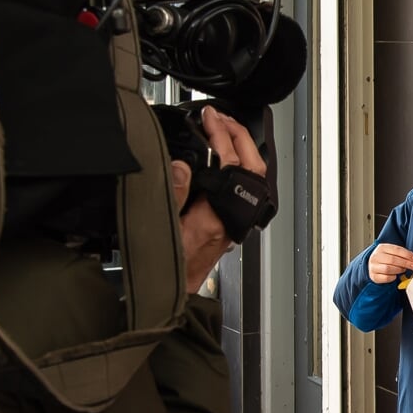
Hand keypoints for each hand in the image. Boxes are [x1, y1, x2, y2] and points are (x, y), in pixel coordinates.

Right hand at [173, 107, 267, 294]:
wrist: (173, 297)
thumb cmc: (166, 270)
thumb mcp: (160, 229)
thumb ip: (172, 194)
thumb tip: (182, 164)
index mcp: (217, 216)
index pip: (230, 163)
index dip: (220, 134)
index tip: (208, 116)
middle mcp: (231, 217)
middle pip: (252, 166)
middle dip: (238, 135)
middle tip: (219, 115)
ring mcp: (233, 220)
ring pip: (251, 176)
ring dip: (240, 148)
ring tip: (222, 128)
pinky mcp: (228, 222)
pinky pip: (241, 184)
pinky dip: (234, 163)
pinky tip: (220, 155)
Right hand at [369, 242, 412, 284]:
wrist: (374, 266)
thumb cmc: (386, 259)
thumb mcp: (392, 253)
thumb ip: (402, 254)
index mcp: (382, 248)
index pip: (396, 249)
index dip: (407, 254)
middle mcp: (376, 256)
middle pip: (392, 259)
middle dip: (405, 263)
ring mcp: (373, 267)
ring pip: (388, 269)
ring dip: (399, 270)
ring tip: (403, 270)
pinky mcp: (374, 276)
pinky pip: (386, 278)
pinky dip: (393, 277)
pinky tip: (395, 276)